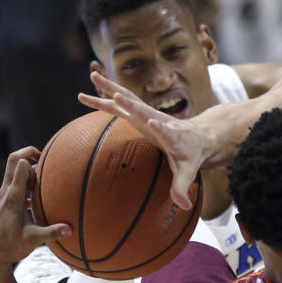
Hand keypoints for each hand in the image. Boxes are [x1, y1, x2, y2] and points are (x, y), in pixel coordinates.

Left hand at [0, 147, 70, 274]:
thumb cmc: (10, 247)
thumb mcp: (34, 240)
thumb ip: (53, 232)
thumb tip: (71, 229)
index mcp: (12, 198)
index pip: (19, 165)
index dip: (32, 156)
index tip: (47, 158)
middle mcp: (4, 194)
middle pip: (13, 163)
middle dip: (28, 155)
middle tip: (45, 157)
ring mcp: (1, 199)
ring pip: (14, 176)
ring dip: (29, 175)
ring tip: (46, 182)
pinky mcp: (1, 205)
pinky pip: (13, 188)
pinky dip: (25, 187)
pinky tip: (36, 200)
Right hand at [79, 71, 216, 209]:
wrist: (197, 136)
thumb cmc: (192, 154)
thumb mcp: (188, 171)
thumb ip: (182, 188)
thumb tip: (183, 206)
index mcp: (171, 135)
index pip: (166, 131)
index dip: (161, 128)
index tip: (154, 122)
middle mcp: (157, 119)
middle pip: (142, 108)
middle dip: (130, 101)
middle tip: (116, 94)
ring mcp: (146, 114)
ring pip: (126, 99)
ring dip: (109, 89)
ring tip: (92, 76)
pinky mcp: (138, 113)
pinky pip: (117, 104)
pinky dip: (102, 98)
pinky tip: (84, 96)